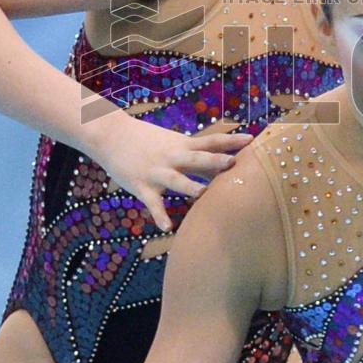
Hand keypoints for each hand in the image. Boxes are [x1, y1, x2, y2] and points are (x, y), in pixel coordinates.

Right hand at [81, 112, 254, 230]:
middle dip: (214, 161)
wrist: (111, 135)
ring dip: (190, 187)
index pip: (211, 141)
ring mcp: (157, 172)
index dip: (230, 141)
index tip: (252, 139)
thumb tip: (224, 162)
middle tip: (233, 163)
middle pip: (197, 158)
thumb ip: (196, 154)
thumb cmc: (147, 139)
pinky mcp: (142, 186)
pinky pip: (153, 204)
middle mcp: (172, 157)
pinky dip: (160, 215)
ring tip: (203, 195)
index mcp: (182, 145)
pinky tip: (168, 228)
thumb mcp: (173, 141)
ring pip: (176, 180)